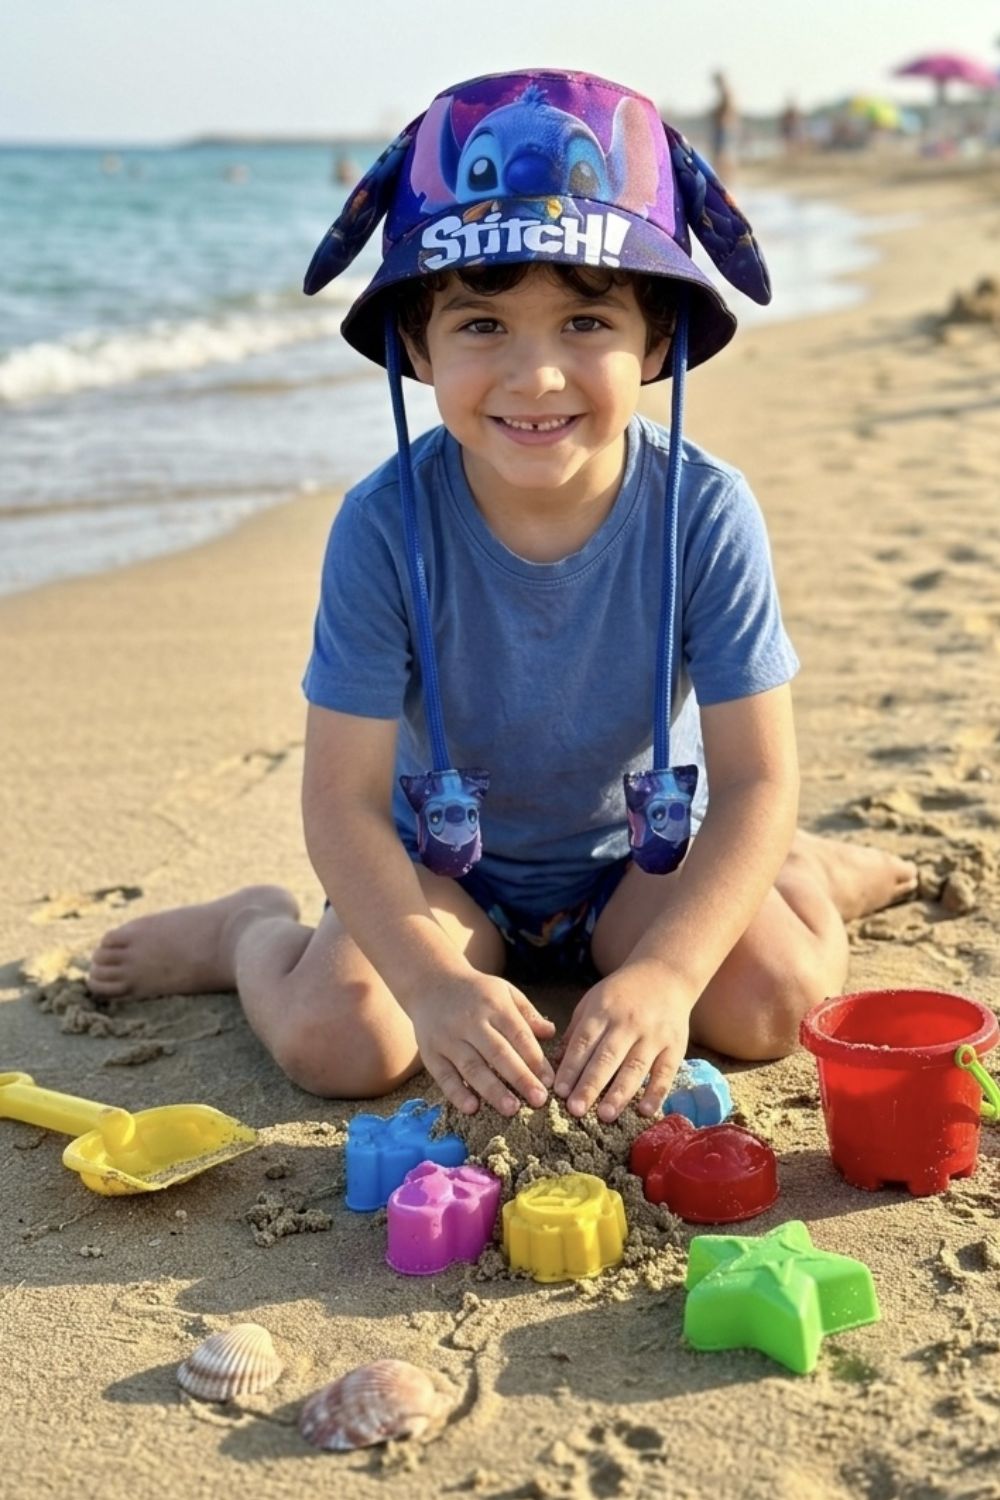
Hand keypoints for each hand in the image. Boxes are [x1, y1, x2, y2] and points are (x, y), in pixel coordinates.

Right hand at [405, 970, 555, 1116]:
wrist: (430, 982)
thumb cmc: (475, 992)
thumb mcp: (504, 992)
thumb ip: (527, 1013)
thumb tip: (551, 1033)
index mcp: (494, 1005)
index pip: (518, 1034)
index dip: (535, 1059)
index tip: (550, 1082)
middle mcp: (471, 1021)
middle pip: (498, 1053)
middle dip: (520, 1078)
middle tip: (539, 1100)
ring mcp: (448, 1038)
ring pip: (472, 1067)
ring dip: (493, 1091)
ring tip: (512, 1110)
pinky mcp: (430, 1052)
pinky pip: (444, 1076)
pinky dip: (457, 1093)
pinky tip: (472, 1109)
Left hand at [553, 960, 692, 1121]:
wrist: (665, 974)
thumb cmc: (622, 993)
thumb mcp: (593, 1002)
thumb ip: (576, 1032)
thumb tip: (555, 1063)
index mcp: (603, 1011)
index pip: (584, 1042)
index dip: (571, 1067)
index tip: (559, 1091)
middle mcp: (628, 1023)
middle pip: (607, 1057)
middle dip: (590, 1085)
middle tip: (576, 1110)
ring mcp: (653, 1035)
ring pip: (635, 1067)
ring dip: (619, 1093)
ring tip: (605, 1115)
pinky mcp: (675, 1046)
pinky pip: (665, 1072)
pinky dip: (656, 1092)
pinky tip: (644, 1111)